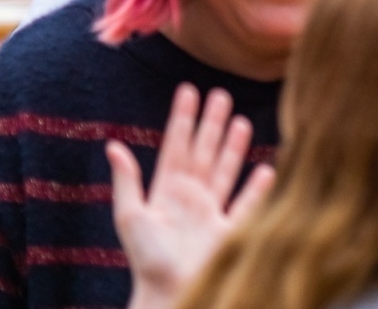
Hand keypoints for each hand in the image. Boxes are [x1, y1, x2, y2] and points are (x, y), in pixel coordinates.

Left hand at [109, 84, 274, 308]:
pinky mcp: (230, 230)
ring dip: (233, 146)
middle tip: (221, 94)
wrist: (170, 293)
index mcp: (166, 190)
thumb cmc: (147, 259)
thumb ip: (127, 181)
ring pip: (225, 170)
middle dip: (212, 123)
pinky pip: (246, 202)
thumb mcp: (131, 216)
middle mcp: (191, 196)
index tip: (188, 90)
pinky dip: (256, 187)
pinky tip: (265, 169)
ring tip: (242, 120)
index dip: (182, 118)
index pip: (176, 145)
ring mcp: (212, 212)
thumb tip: (113, 146)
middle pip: (203, 151)